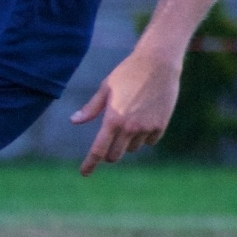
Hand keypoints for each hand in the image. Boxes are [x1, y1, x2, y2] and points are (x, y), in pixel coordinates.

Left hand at [71, 50, 180, 175]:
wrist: (158, 63)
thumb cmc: (127, 73)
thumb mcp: (105, 88)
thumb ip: (91, 109)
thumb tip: (74, 121)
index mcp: (112, 119)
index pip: (98, 150)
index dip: (90, 164)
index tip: (84, 173)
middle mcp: (129, 127)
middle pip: (115, 155)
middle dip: (109, 153)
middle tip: (108, 143)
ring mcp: (147, 127)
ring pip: (133, 148)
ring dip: (128, 142)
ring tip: (130, 120)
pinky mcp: (161, 124)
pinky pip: (150, 141)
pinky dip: (145, 136)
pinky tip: (145, 119)